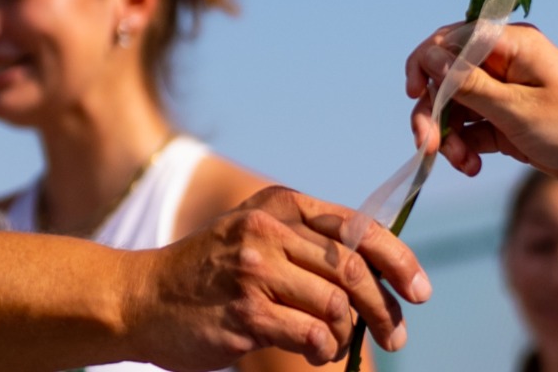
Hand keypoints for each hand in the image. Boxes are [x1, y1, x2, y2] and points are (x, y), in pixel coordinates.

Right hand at [126, 187, 429, 368]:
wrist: (138, 298)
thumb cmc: (203, 276)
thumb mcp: (251, 236)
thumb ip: (302, 243)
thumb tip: (374, 274)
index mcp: (277, 205)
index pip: (355, 227)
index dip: (397, 259)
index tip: (419, 290)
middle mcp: (268, 229)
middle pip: (352, 268)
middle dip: (385, 307)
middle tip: (396, 337)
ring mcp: (255, 269)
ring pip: (337, 304)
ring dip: (349, 335)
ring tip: (341, 348)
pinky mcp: (246, 311)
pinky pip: (312, 334)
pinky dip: (325, 350)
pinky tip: (316, 353)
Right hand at [403, 22, 557, 196]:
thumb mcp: (516, 108)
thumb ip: (467, 83)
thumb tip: (427, 56)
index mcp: (508, 44)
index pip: (447, 41)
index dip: (424, 66)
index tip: (416, 96)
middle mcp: (503, 64)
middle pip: (444, 79)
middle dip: (433, 112)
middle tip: (429, 146)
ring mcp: (505, 94)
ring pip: (454, 108)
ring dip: (448, 136)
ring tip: (463, 164)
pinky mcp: (508, 123)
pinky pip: (470, 130)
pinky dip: (465, 148)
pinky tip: (473, 166)